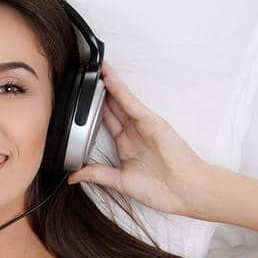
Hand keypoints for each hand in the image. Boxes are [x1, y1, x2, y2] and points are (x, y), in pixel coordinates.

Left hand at [68, 62, 216, 217]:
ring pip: (120, 100)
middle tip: (83, 75)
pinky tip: (108, 76)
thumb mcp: (120, 182)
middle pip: (111, 107)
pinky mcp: (150, 121)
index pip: (106, 123)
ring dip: (107, 83)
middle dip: (98, 92)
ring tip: (93, 67)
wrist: (185, 191)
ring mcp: (142, 125)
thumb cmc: (161, 188)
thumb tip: (72, 176)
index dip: (92, 110)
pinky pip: (131, 102)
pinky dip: (119, 89)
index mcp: (126, 146)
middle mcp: (133, 132)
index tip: (78, 100)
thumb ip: (97, 174)